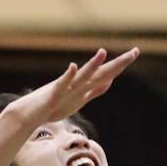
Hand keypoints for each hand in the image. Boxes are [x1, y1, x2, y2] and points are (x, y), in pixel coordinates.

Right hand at [9, 48, 139, 129]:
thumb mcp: (80, 98)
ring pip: (83, 76)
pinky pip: (62, 84)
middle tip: (134, 52)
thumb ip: (95, 89)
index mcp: (85, 86)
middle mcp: (78, 83)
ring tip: (103, 52)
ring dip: (92, 65)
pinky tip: (73, 67)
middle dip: (117, 64)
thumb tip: (111, 80)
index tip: (135, 52)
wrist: (31, 113)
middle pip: (101, 72)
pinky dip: (68, 76)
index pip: (107, 73)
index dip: (120, 65)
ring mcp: (66, 87)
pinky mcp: (54, 94)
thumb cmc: (54, 106)